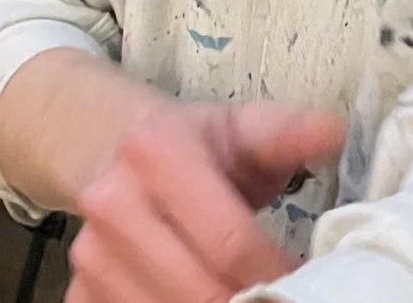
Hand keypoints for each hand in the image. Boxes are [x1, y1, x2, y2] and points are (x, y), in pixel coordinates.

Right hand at [66, 101, 345, 302]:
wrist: (106, 145)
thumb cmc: (188, 144)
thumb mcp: (239, 127)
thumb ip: (288, 133)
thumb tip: (333, 131)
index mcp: (156, 155)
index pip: (229, 244)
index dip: (278, 276)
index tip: (313, 286)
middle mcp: (113, 205)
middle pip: (199, 292)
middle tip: (283, 299)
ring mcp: (89, 255)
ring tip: (250, 299)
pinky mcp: (78, 290)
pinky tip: (201, 300)